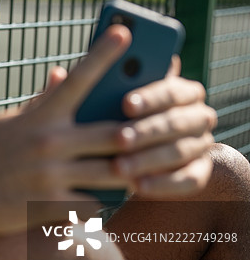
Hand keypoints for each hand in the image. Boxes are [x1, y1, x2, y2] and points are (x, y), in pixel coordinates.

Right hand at [0, 25, 214, 241]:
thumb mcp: (8, 124)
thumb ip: (40, 103)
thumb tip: (63, 75)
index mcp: (39, 117)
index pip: (78, 78)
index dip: (105, 53)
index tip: (127, 32)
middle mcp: (48, 143)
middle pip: (115, 133)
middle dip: (138, 137)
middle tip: (152, 137)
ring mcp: (51, 176)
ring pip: (113, 173)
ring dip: (129, 173)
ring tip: (137, 172)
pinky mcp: (50, 207)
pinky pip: (94, 204)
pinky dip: (103, 203)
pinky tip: (104, 202)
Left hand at [113, 56, 215, 196]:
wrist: (133, 157)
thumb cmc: (114, 120)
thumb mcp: (108, 105)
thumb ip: (99, 88)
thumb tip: (59, 73)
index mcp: (183, 91)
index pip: (171, 90)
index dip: (149, 97)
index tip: (125, 104)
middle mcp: (198, 116)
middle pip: (176, 121)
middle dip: (146, 131)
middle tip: (119, 139)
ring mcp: (201, 144)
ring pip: (179, 151)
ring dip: (148, 160)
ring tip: (119, 167)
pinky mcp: (199, 172)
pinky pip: (188, 180)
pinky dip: (162, 184)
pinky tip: (136, 186)